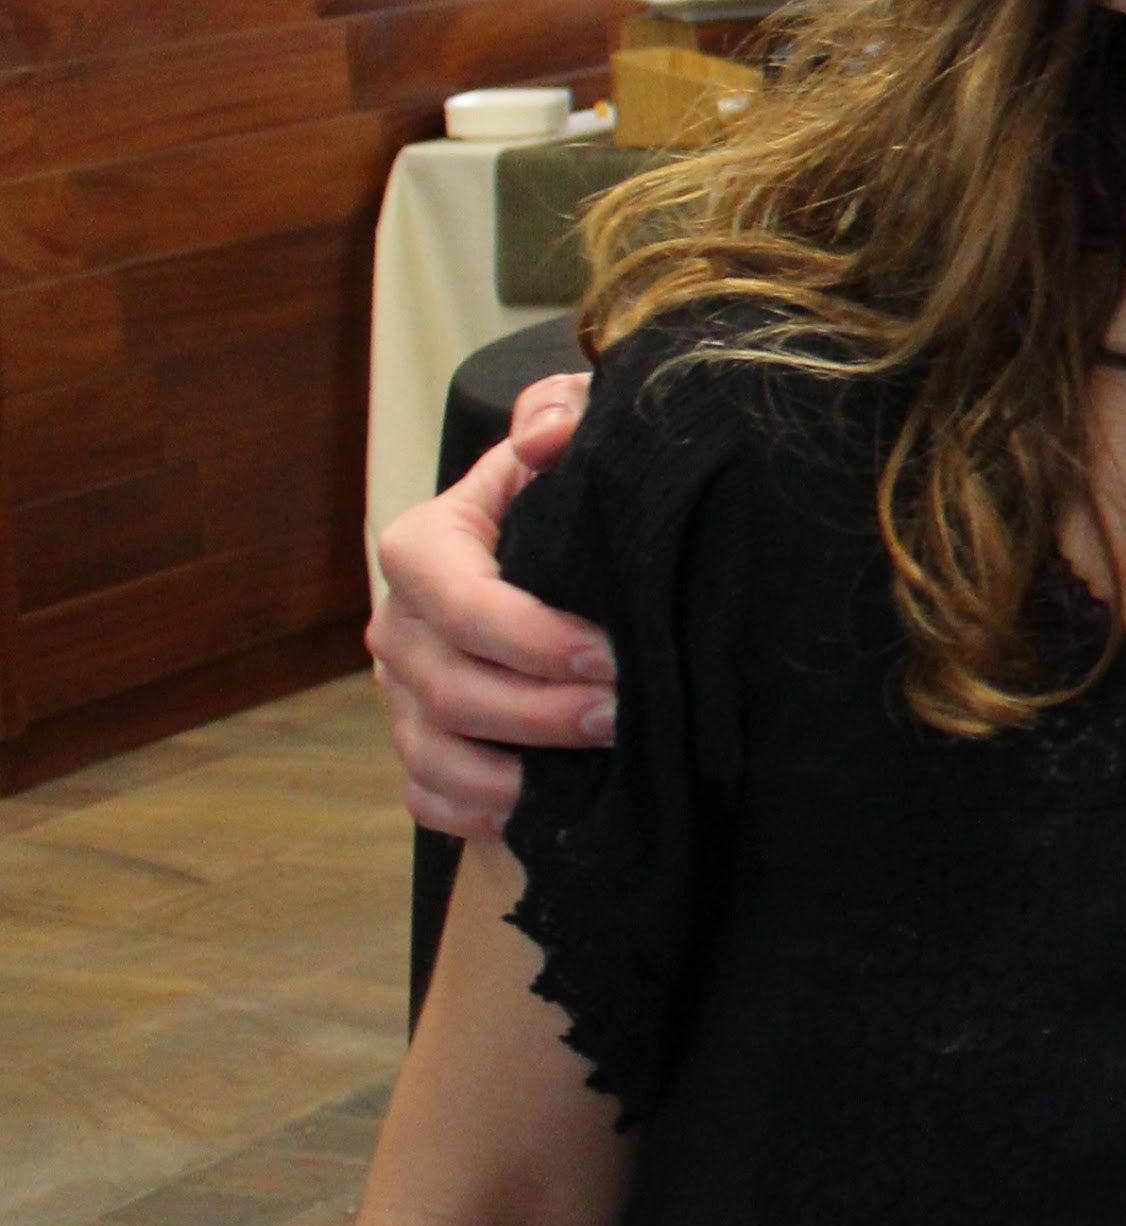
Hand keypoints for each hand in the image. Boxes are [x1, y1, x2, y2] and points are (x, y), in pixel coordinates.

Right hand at [367, 373, 615, 837]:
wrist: (557, 538)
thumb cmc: (568, 485)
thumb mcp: (569, 429)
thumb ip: (559, 412)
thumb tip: (546, 436)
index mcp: (426, 547)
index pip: (456, 599)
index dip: (529, 636)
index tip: (609, 655)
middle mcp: (400, 625)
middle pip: (450, 688)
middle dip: (539, 714)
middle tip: (624, 720)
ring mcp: (401, 691)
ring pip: (434, 752)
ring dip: (511, 776)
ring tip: (592, 776)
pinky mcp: (419, 742)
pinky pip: (426, 794)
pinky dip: (477, 812)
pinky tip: (543, 813)